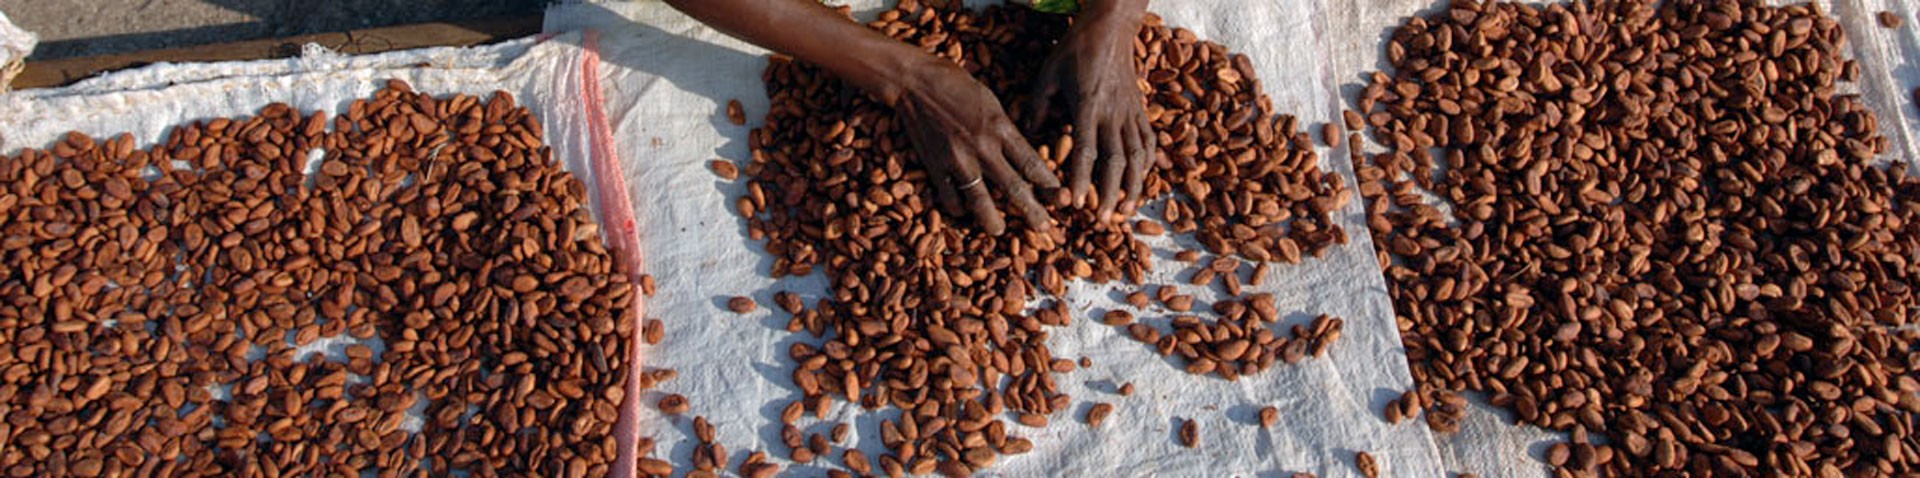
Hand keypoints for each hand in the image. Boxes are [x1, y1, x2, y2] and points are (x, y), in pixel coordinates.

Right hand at [894, 60, 1059, 234]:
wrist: (915, 81)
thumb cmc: (956, 84)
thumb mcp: (991, 102)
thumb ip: (1006, 130)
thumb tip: (1022, 156)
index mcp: (1001, 127)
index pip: (1033, 164)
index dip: (1049, 186)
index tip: (1060, 199)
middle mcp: (983, 147)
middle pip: (1015, 188)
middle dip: (1033, 212)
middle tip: (1045, 229)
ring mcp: (958, 160)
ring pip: (980, 201)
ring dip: (992, 221)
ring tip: (999, 231)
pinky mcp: (935, 166)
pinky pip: (950, 197)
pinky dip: (957, 207)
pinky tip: (963, 210)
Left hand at [1027, 4, 1152, 219]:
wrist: (1111, 26)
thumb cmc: (1076, 48)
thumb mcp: (1048, 72)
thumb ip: (1037, 104)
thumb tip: (1027, 132)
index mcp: (1088, 105)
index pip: (1086, 150)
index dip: (1081, 179)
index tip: (1076, 204)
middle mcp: (1113, 112)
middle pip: (1117, 160)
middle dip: (1112, 193)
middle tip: (1105, 220)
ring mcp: (1130, 111)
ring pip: (1138, 155)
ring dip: (1135, 185)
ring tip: (1129, 211)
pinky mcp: (1141, 108)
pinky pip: (1149, 140)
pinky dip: (1149, 163)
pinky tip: (1144, 181)